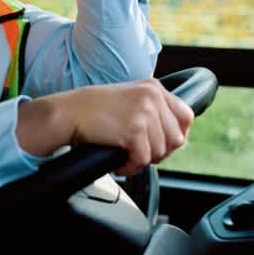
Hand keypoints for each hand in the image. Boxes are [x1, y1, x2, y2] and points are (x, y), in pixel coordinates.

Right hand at [17, 78, 194, 175]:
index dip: (176, 135)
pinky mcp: (134, 129)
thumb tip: (175, 137)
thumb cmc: (92, 110)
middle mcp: (152, 96)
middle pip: (176, 138)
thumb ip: (152, 109)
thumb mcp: (129, 99)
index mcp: (154, 87)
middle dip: (159, 152)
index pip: (186, 116)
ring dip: (142, 160)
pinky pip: (143, 159)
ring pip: (161, 151)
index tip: (161, 144)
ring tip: (125, 157)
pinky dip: (131, 167)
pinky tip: (119, 163)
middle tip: (138, 154)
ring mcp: (144, 112)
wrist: (67, 113)